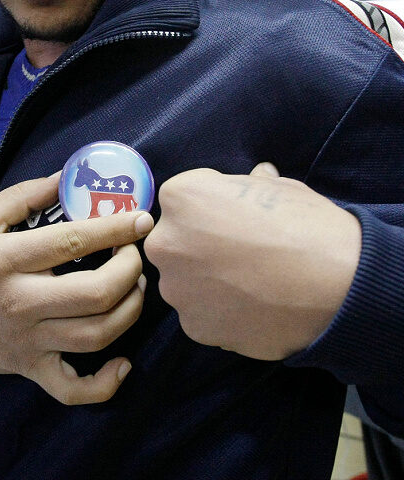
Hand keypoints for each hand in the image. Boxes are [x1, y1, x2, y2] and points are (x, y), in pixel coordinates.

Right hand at [0, 175, 153, 404]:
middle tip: (135, 256)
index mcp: (5, 260)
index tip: (141, 220)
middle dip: (130, 270)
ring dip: (130, 311)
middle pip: (95, 293)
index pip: (72, 241)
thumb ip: (24, 196)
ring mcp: (27, 340)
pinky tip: (123, 363)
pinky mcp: (30, 368)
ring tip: (135, 289)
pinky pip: (71, 389)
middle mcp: (19, 302)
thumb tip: (67, 178)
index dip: (115, 229)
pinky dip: (103, 385)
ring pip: (96, 335)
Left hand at [144, 163, 360, 359]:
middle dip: (198, 246)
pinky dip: (220, 313)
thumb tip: (257, 175)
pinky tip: (251, 308)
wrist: (337, 286)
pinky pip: (200, 315)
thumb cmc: (306, 226)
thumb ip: (251, 184)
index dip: (211, 208)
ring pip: (184, 282)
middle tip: (240, 255)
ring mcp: (175, 290)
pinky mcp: (193, 327)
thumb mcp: (279, 188)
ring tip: (250, 284)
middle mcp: (165, 243)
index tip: (237, 218)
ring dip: (206, 282)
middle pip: (175, 243)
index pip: (182, 200)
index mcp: (180, 198)